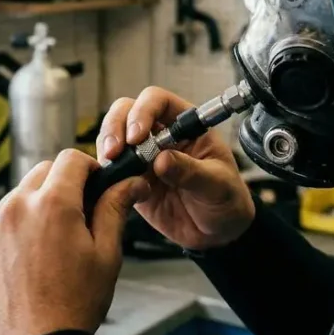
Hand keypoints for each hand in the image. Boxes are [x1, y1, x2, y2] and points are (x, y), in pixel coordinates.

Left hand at [0, 149, 150, 334]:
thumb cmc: (72, 306)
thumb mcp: (106, 254)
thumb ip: (114, 209)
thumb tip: (129, 184)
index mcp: (52, 205)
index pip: (70, 159)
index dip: (88, 169)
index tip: (94, 184)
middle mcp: (16, 209)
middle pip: (41, 172)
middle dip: (61, 185)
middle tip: (77, 216)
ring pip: (17, 197)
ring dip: (36, 207)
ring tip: (52, 244)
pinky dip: (14, 231)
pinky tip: (29, 260)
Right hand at [98, 86, 254, 250]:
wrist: (217, 234)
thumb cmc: (226, 200)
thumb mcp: (217, 185)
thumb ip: (191, 171)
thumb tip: (162, 160)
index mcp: (187, 125)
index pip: (158, 101)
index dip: (144, 111)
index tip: (137, 136)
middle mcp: (162, 135)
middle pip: (127, 111)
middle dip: (116, 127)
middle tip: (115, 151)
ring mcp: (144, 156)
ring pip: (115, 136)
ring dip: (107, 147)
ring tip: (113, 166)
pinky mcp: (132, 179)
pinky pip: (112, 168)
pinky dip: (107, 171)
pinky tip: (114, 184)